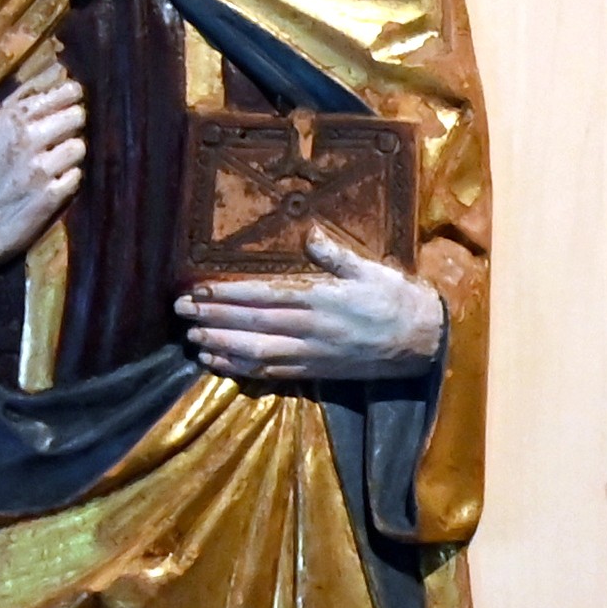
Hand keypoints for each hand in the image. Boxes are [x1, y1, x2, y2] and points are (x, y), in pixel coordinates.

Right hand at [0, 73, 87, 282]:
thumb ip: (9, 112)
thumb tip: (44, 86)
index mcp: (6, 118)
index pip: (63, 93)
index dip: (70, 98)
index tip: (69, 102)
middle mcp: (26, 138)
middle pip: (77, 116)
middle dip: (71, 126)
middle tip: (59, 136)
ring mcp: (40, 168)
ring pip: (79, 147)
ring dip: (69, 155)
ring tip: (50, 165)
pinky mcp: (49, 198)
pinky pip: (76, 178)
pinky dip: (67, 180)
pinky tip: (49, 187)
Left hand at [177, 232, 444, 379]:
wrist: (426, 341)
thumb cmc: (398, 299)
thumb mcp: (370, 269)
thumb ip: (335, 255)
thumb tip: (308, 234)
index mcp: (321, 297)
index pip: (263, 294)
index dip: (226, 293)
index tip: (197, 288)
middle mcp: (311, 327)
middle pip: (251, 322)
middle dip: (212, 316)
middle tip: (180, 311)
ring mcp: (312, 352)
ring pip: (255, 350)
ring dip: (220, 344)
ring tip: (192, 336)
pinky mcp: (316, 371)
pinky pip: (271, 372)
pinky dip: (240, 368)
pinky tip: (217, 361)